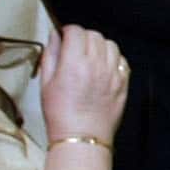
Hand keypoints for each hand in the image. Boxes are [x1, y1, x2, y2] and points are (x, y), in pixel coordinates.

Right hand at [40, 25, 130, 144]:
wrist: (82, 138)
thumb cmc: (61, 115)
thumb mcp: (46, 84)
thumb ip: (51, 56)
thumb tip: (55, 37)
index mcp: (74, 63)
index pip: (75, 31)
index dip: (68, 32)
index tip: (65, 38)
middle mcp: (96, 65)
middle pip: (94, 35)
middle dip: (83, 37)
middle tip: (76, 48)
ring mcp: (113, 74)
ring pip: (110, 45)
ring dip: (99, 46)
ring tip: (90, 57)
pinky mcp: (123, 84)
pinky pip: (122, 61)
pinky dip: (113, 59)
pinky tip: (104, 67)